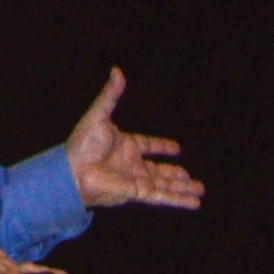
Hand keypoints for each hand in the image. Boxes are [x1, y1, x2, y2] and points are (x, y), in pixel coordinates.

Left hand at [65, 67, 204, 211]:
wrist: (74, 171)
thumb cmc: (83, 144)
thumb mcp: (99, 115)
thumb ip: (111, 95)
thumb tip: (117, 70)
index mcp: (125, 146)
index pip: (147, 146)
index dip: (161, 147)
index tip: (176, 148)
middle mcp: (131, 164)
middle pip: (160, 171)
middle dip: (176, 174)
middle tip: (191, 178)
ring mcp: (135, 179)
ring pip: (165, 185)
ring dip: (182, 188)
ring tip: (200, 190)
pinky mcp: (136, 193)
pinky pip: (162, 196)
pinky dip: (178, 200)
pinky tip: (194, 203)